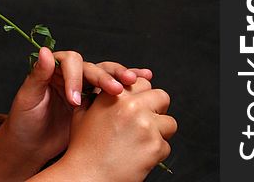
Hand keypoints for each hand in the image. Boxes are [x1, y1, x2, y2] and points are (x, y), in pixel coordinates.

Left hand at [1, 47, 153, 166]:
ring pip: (105, 75)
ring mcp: (85, 88)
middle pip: (92, 67)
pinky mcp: (95, 103)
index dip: (75, 77)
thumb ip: (37, 76)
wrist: (31, 145)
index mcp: (53, 70)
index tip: (75, 99)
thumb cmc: (24, 121)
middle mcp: (70, 75)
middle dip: (105, 76)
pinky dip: (129, 85)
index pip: (70, 62)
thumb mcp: (27, 98)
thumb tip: (44, 51)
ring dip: (121, 77)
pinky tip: (144, 80)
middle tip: (116, 89)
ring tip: (136, 80)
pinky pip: (113, 90)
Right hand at [61, 75, 176, 180]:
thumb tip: (108, 90)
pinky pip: (167, 144)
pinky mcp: (156, 146)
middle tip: (147, 121)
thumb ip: (97, 98)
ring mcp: (147, 126)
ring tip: (143, 140)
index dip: (141, 93)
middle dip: (157, 108)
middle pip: (162, 96)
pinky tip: (139, 155)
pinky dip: (157, 151)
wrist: (89, 175)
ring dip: (161, 131)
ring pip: (170, 122)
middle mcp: (133, 107)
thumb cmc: (83, 147)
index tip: (140, 103)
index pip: (141, 81)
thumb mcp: (83, 114)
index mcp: (114, 95)